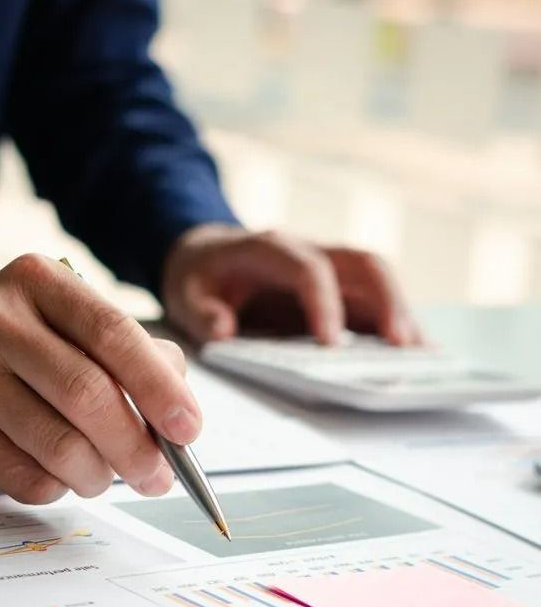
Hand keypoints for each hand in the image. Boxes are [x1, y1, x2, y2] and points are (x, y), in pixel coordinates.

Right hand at [0, 254, 200, 502]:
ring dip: (99, 475)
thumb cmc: (10, 350)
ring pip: (60, 444)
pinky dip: (58, 488)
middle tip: (158, 475)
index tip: (189, 428)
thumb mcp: (63, 325)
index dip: (158, 386)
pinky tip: (57, 476)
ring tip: (103, 477)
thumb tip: (179, 407)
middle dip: (137, 445)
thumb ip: (128, 353)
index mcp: (38, 282)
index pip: (112, 332)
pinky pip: (26, 477)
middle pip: (88, 392)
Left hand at [162, 224, 420, 345]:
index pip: (308, 269)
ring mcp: (330, 269)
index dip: (324, 303)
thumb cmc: (201, 275)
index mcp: (270, 248)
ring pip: (379, 281)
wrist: (205, 254)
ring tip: (423, 359)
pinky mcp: (340, 290)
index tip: (331, 344)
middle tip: (403, 347)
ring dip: (403, 315)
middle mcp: (310, 251)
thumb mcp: (184, 293)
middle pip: (362, 265)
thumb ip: (201, 311)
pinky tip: (416, 356)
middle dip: (387, 302)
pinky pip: (376, 301)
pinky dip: (398, 324)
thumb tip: (224, 330)